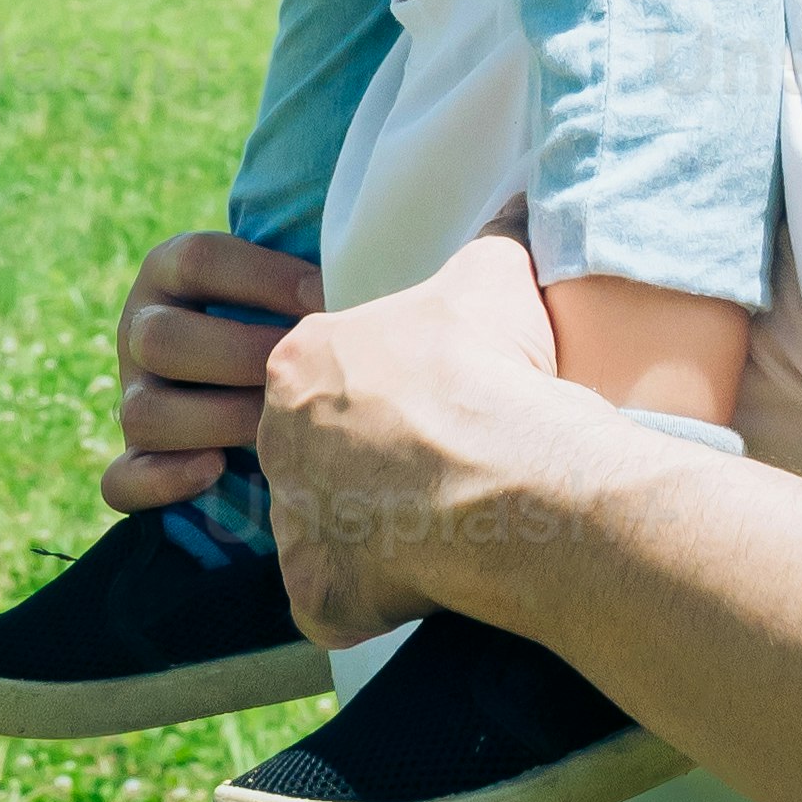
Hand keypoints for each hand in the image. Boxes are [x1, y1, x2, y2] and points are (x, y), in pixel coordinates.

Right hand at [99, 227, 321, 516]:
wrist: (256, 378)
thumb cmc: (282, 318)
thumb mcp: (279, 284)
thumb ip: (303, 278)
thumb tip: (357, 276)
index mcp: (168, 271)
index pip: (199, 259)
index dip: (263, 276)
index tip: (325, 296)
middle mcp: (139, 329)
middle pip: (161, 339)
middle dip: (241, 357)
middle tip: (302, 373)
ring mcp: (132, 396)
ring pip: (142, 413)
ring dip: (215, 422)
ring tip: (275, 428)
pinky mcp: (131, 459)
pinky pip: (122, 480)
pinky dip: (164, 481)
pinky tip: (216, 470)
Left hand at [259, 232, 574, 645]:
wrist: (507, 475)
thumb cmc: (491, 369)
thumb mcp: (494, 274)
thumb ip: (497, 235)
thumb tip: (522, 201)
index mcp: (304, 359)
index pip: (328, 378)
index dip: (389, 396)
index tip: (434, 407)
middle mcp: (278, 437)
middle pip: (315, 453)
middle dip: (369, 465)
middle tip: (437, 469)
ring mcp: (291, 518)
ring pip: (323, 526)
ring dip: (370, 531)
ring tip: (439, 524)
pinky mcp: (313, 590)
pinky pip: (331, 600)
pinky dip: (370, 598)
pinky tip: (424, 577)